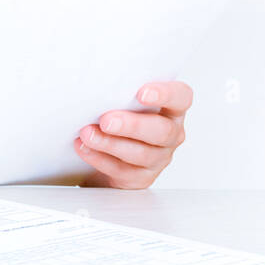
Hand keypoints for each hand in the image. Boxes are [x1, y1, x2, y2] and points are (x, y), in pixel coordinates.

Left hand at [73, 81, 191, 188]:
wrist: (103, 154)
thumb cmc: (116, 119)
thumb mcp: (121, 102)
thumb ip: (118, 94)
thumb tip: (93, 86)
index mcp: (171, 109)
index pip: (181, 97)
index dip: (166, 94)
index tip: (142, 93)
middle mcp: (170, 133)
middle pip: (161, 130)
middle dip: (132, 125)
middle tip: (106, 120)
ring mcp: (158, 157)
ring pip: (141, 154)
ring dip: (110, 143)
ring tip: (87, 134)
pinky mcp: (141, 178)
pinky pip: (122, 170)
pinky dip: (100, 159)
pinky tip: (84, 148)